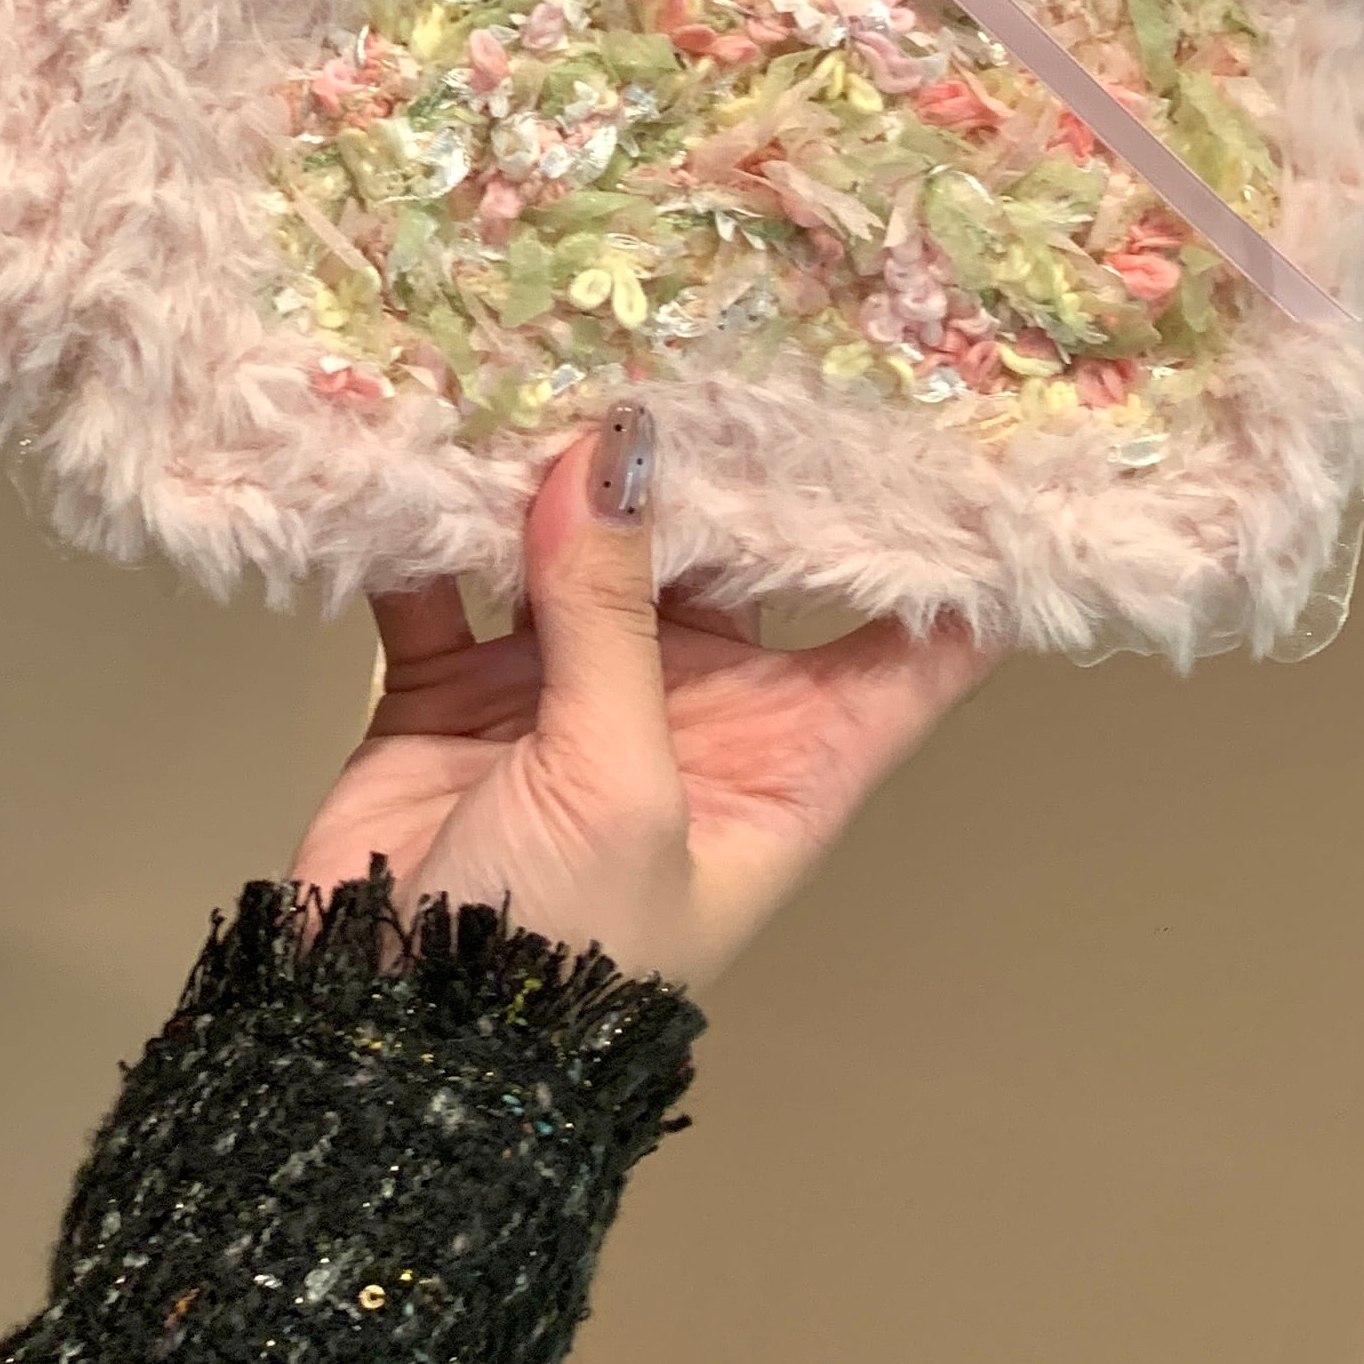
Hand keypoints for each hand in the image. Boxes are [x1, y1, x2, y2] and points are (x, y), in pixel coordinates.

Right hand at [292, 401, 994, 991]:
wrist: (401, 1047)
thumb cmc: (567, 948)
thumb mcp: (623, 782)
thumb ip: (617, 611)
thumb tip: (615, 444)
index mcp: (793, 753)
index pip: (912, 641)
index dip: (944, 543)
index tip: (962, 418)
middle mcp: (695, 709)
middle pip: (732, 561)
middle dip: (718, 457)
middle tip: (709, 316)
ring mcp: (568, 694)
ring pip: (581, 551)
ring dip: (562, 475)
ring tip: (547, 351)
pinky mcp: (455, 688)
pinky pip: (447, 581)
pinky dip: (428, 521)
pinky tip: (418, 436)